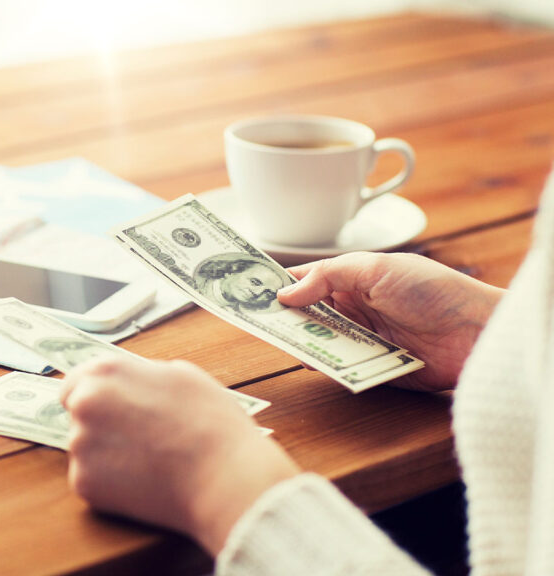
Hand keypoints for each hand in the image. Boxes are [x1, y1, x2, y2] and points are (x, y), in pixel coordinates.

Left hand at [60, 356, 298, 554]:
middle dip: (100, 426)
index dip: (94, 397)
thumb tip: (133, 382)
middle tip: (136, 437)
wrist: (224, 477)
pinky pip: (93, 480)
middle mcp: (84, 404)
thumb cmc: (211, 423)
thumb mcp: (182, 375)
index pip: (75, 382)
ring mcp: (81, 445)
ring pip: (86, 450)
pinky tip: (143, 479)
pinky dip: (111, 483)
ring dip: (106, 455)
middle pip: (78, 416)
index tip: (107, 410)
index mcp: (105, 372)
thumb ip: (143, 374)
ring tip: (147, 459)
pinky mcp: (84, 483)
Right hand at [277, 252, 504, 390]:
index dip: (279, 284)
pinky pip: (340, 367)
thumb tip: (286, 294)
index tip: (248, 290)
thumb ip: (328, 277)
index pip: (306, 280)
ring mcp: (362, 339)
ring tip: (280, 340)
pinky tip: (310, 361)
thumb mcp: (376, 269)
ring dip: (302, 341)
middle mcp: (354, 308)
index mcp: (353, 279)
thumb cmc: (433, 291)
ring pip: (319, 341)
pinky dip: (324, 365)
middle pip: (307, 314)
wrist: (477, 335)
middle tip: (256, 321)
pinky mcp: (372, 367)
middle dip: (284, 317)